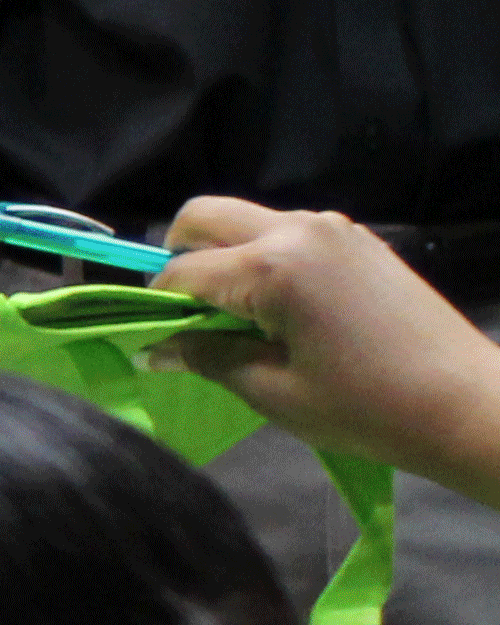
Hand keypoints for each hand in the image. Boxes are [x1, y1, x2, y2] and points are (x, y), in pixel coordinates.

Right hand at [158, 199, 499, 495]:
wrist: (466, 403)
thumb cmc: (367, 407)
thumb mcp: (274, 393)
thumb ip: (208, 358)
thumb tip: (158, 348)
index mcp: (271, 268)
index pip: (182, 271)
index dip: (159, 307)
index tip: (160, 341)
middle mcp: (298, 231)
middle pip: (204, 216)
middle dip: (179, 255)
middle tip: (189, 312)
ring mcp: (334, 229)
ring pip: (248, 221)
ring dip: (227, 256)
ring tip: (245, 318)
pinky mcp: (358, 240)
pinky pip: (289, 234)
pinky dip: (267, 258)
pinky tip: (288, 311)